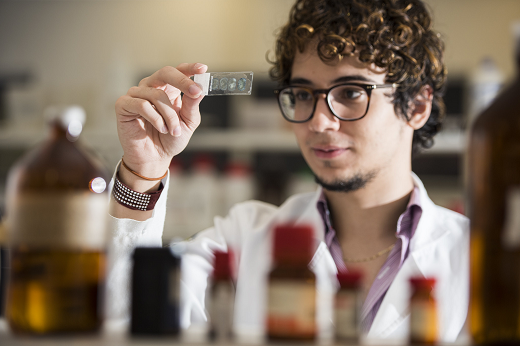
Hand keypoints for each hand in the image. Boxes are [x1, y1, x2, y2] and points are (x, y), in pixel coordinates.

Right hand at [115, 63, 206, 178]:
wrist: (155, 158)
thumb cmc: (170, 139)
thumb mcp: (187, 122)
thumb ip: (192, 105)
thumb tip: (199, 89)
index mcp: (168, 89)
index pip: (178, 71)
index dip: (190, 68)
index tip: (203, 69)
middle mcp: (151, 87)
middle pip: (165, 72)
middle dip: (182, 81)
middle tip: (195, 92)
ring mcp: (136, 95)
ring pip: (156, 94)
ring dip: (169, 115)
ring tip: (172, 130)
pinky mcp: (123, 105)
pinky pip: (142, 104)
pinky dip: (155, 118)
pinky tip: (160, 128)